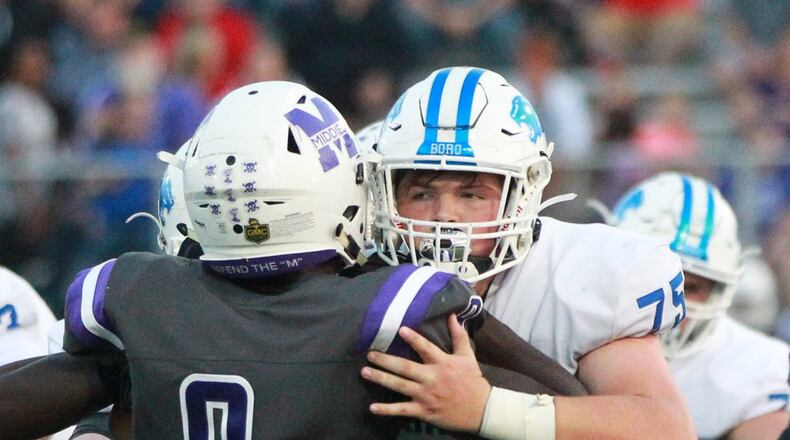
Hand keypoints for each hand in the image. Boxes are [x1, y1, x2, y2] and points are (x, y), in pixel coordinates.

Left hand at [361, 314, 491, 432]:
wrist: (480, 410)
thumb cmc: (472, 380)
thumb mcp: (467, 356)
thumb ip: (459, 336)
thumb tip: (452, 316)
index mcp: (442, 363)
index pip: (426, 348)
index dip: (414, 339)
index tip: (401, 330)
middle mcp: (432, 378)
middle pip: (405, 368)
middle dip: (386, 360)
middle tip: (369, 354)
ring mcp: (426, 395)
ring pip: (399, 386)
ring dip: (381, 378)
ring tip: (365, 372)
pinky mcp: (423, 411)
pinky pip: (402, 410)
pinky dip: (386, 409)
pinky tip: (371, 407)